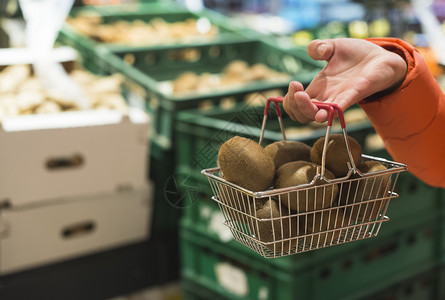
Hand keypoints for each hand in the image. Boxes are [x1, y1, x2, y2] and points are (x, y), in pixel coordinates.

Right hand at [283, 38, 407, 122]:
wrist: (381, 56)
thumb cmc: (357, 55)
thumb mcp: (333, 46)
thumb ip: (319, 46)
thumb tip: (317, 51)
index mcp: (317, 89)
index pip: (295, 105)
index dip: (289, 100)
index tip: (294, 84)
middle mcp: (326, 97)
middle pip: (302, 115)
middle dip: (294, 105)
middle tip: (297, 91)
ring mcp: (339, 98)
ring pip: (318, 116)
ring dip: (308, 110)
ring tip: (303, 97)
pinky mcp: (355, 94)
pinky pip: (341, 107)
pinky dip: (332, 110)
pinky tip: (325, 110)